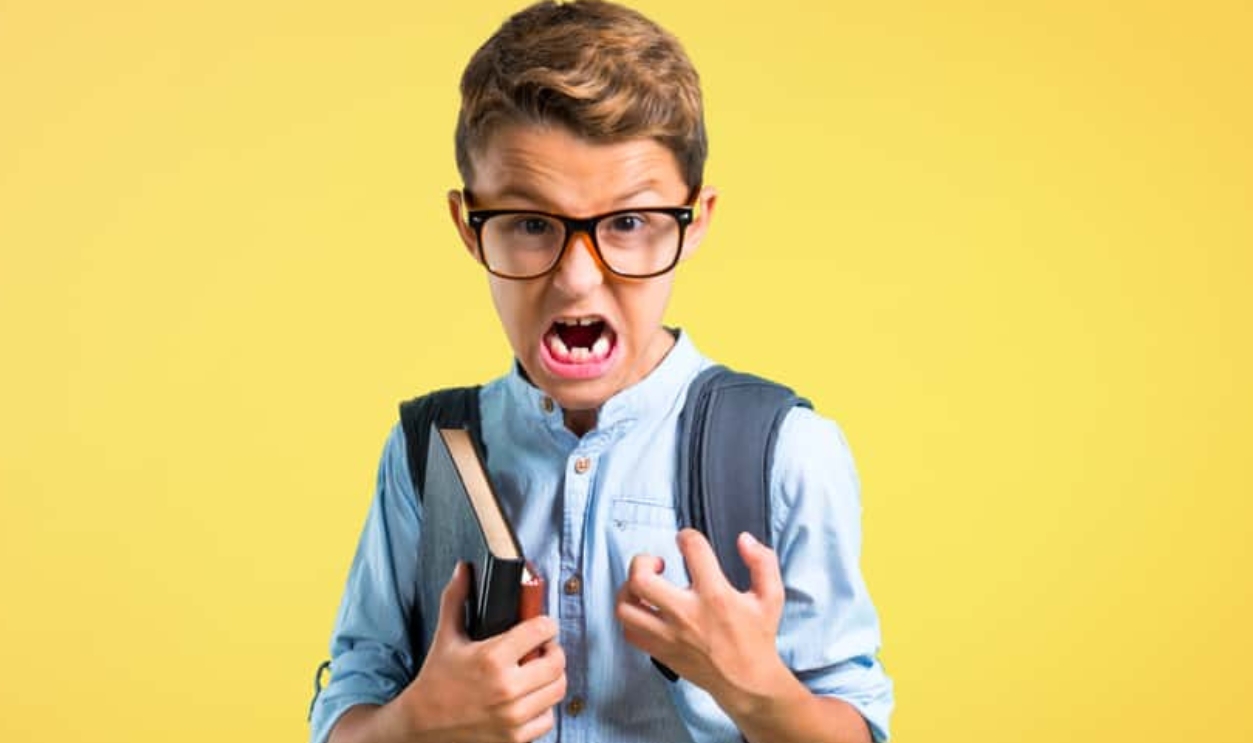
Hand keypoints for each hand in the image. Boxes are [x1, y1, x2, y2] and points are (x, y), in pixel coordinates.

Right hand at [399, 562, 566, 742]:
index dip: (546, 624)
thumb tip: (463, 568)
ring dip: (552, 678)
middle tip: (543, 649)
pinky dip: (543, 707)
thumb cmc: (436, 678)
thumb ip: (456, 599)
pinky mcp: (515, 738)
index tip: (542, 625)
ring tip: (538, 672)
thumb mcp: (446, 637)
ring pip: (557, 689)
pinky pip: (548, 718)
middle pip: (557, 661)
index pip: (541, 630)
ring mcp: (512, 716)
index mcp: (492, 658)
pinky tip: (530, 698)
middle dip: (553, 651)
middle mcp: (506, 688)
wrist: (421, 725)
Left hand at [615, 529, 789, 714]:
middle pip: (641, 579)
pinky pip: (629, 631)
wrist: (748, 682)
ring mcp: (669, 635)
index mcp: (715, 596)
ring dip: (629, 589)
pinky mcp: (660, 651)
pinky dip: (631, 616)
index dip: (686, 536)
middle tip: (656, 564)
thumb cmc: (756, 638)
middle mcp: (686, 614)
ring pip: (627, 606)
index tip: (687, 541)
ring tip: (644, 586)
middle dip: (643, 561)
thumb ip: (762, 562)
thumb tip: (744, 540)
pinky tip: (645, 609)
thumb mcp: (771, 596)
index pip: (691, 549)